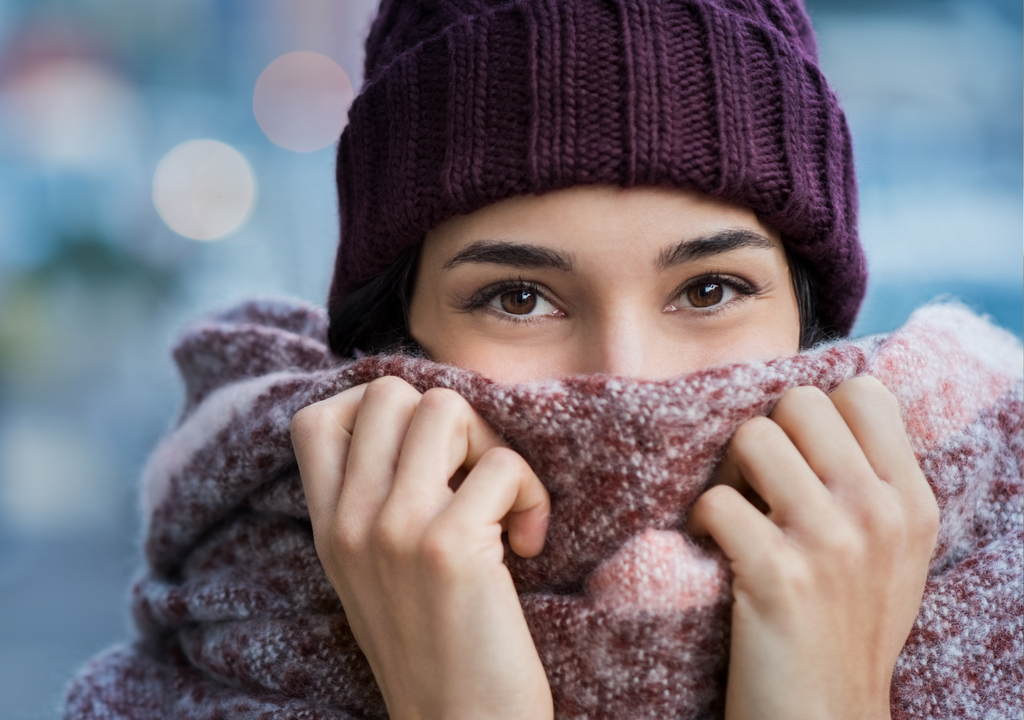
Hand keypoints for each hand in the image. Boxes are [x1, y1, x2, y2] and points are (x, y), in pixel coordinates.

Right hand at [291, 377, 552, 719]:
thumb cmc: (435, 649)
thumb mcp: (374, 575)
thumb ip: (375, 506)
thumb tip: (425, 423)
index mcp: (328, 528)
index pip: (317, 420)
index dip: (377, 411)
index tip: (425, 455)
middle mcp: (350, 521)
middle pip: (390, 393)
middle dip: (449, 420)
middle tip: (473, 477)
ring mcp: (394, 529)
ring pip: (445, 408)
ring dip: (492, 446)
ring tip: (503, 505)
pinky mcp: (447, 547)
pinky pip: (502, 464)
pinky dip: (531, 495)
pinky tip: (529, 545)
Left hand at [688, 377, 938, 719]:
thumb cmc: (846, 631)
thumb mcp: (892, 554)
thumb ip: (870, 483)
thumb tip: (817, 411)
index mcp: (911, 501)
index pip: (863, 392)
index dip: (816, 414)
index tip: (798, 457)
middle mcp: (878, 512)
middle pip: (799, 403)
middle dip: (766, 436)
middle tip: (756, 487)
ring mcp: (831, 541)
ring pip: (752, 437)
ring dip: (727, 475)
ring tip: (734, 517)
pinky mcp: (777, 575)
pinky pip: (715, 500)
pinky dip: (700, 523)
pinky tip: (712, 551)